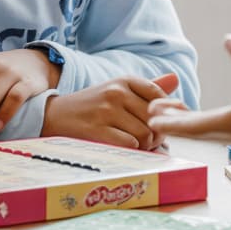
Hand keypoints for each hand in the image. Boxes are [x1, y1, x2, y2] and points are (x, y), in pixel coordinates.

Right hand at [42, 73, 178, 149]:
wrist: (54, 115)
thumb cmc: (93, 105)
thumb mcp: (117, 90)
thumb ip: (148, 87)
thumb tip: (175, 79)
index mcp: (124, 80)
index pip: (159, 96)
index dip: (163, 115)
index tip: (157, 124)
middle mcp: (116, 92)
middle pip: (154, 119)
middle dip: (156, 135)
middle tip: (149, 141)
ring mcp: (106, 111)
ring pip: (144, 134)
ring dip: (145, 145)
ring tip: (138, 146)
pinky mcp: (97, 130)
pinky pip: (129, 145)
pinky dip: (132, 151)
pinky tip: (125, 149)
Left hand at [148, 35, 230, 148]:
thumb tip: (228, 39)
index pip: (190, 125)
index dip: (168, 122)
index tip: (150, 120)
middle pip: (200, 129)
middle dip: (177, 120)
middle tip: (156, 111)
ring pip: (220, 127)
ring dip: (198, 119)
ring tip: (181, 107)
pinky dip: (224, 116)